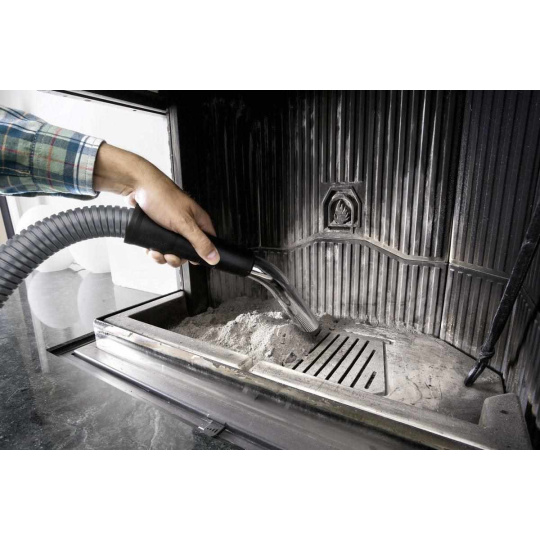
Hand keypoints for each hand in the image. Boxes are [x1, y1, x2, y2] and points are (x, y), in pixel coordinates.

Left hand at [93, 143, 218, 267]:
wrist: (137, 186)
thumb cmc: (161, 196)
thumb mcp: (184, 223)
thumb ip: (200, 242)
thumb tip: (214, 257)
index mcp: (199, 221)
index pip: (209, 243)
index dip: (201, 254)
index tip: (191, 259)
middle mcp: (188, 224)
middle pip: (188, 250)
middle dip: (177, 257)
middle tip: (170, 255)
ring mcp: (173, 227)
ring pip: (173, 250)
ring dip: (164, 255)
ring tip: (157, 252)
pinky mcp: (160, 228)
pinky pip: (161, 245)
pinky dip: (155, 250)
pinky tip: (150, 248)